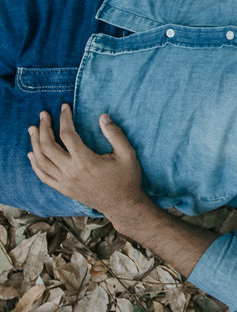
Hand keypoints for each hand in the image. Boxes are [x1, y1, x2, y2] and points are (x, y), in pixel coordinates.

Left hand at [28, 105, 147, 215]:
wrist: (123, 204)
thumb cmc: (127, 178)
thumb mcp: (128, 154)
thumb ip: (115, 134)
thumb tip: (103, 116)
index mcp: (86, 161)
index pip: (67, 134)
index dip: (64, 118)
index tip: (64, 107)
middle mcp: (71, 171)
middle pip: (48, 146)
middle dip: (44, 127)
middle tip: (43, 114)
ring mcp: (65, 182)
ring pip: (41, 160)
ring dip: (35, 143)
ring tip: (33, 129)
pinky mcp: (64, 189)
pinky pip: (43, 176)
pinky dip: (35, 164)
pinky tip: (32, 154)